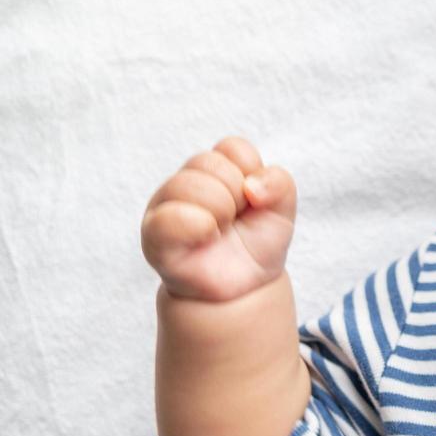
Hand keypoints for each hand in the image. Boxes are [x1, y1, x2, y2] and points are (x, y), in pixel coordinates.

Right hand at [141, 135, 297, 301]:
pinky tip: (208, 237)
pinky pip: (167, 218)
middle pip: (208, 162)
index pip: (232, 148)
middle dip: (235, 195)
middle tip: (234, 220)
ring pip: (187, 184)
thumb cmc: (257, 243)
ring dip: (218, 211)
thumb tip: (252, 185)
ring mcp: (165, 205)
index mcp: (215, 169)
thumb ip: (280, 185)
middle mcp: (185, 181)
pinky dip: (198, 226)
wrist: (244, 288)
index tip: (252, 200)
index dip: (252, 174)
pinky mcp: (153, 235)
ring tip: (220, 231)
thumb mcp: (282, 212)